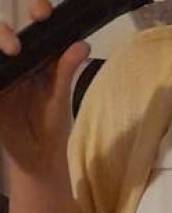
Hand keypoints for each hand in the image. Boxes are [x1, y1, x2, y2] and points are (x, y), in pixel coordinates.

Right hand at [0, 0, 89, 175]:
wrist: (37, 157)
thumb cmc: (52, 126)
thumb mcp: (59, 97)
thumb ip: (65, 70)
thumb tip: (82, 44)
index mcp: (38, 61)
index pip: (35, 30)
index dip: (36, 12)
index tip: (41, 13)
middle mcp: (16, 64)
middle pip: (3, 35)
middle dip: (4, 31)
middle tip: (15, 47)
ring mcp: (1, 76)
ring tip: (9, 54)